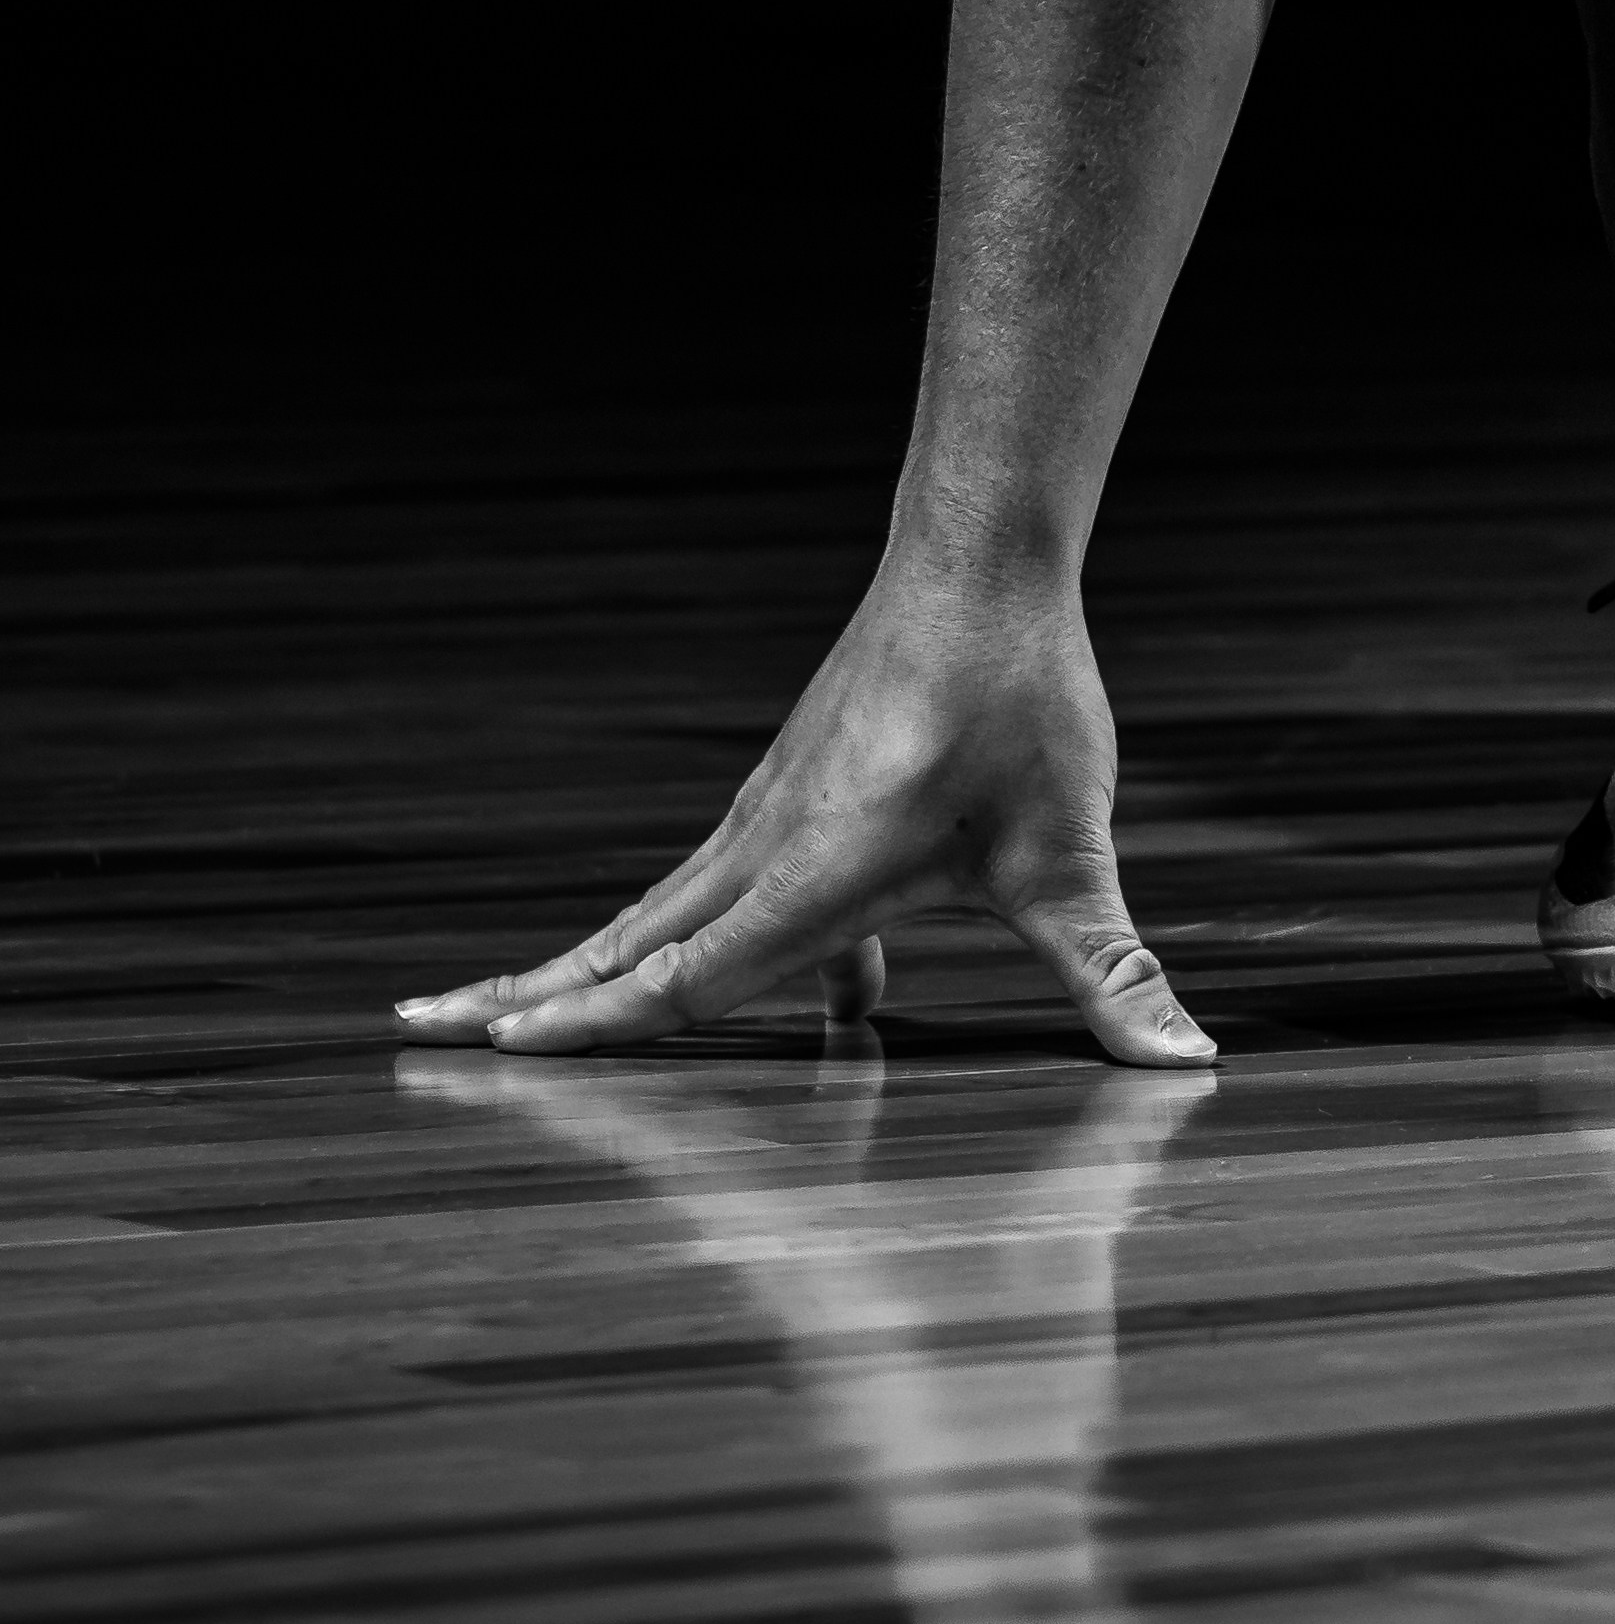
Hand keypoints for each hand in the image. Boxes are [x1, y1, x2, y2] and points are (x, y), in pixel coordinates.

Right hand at [392, 550, 1213, 1066]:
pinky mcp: (788, 793)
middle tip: (420, 1030)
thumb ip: (1116, 973)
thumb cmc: (1023, 707)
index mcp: (815, 875)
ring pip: (654, 911)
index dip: (600, 1024)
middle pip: (628, 944)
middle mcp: (766, 847)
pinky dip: (668, 938)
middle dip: (528, 996)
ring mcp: (766, 816)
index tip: (502, 1049)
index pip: (689, 977)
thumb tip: (1186, 1062)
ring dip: (580, 964)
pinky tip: (756, 996)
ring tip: (500, 1007)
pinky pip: (707, 885)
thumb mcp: (1073, 858)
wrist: (982, 561)